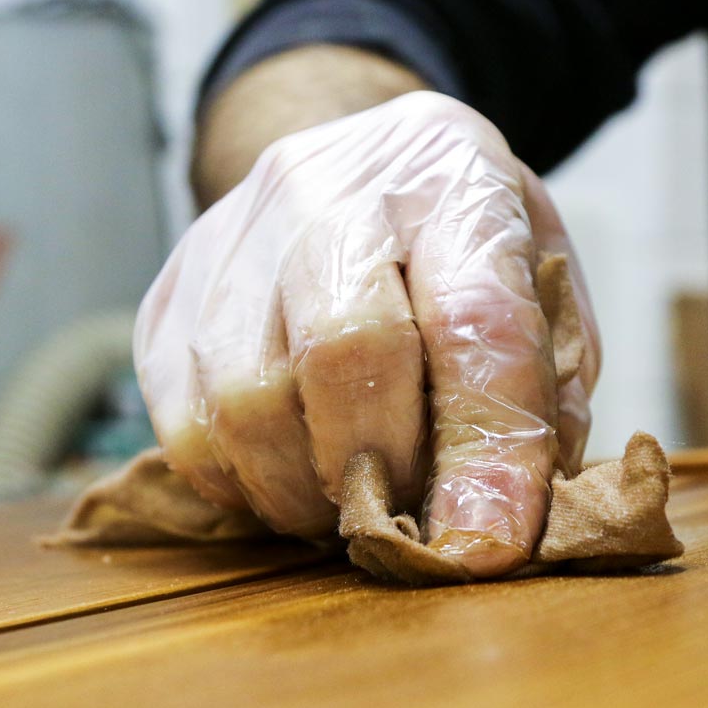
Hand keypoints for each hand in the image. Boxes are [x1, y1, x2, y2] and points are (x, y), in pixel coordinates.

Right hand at [135, 92, 599, 575]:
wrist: (343, 161)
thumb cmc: (453, 239)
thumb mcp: (537, 283)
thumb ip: (539, 391)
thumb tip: (498, 523)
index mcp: (454, 178)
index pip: (475, 317)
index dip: (486, 446)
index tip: (487, 546)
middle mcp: (329, 188)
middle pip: (344, 349)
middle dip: (383, 469)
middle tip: (408, 519)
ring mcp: (231, 239)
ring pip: (246, 401)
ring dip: (307, 491)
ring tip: (349, 501)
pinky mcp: (167, 297)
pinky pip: (184, 427)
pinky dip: (242, 483)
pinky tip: (288, 474)